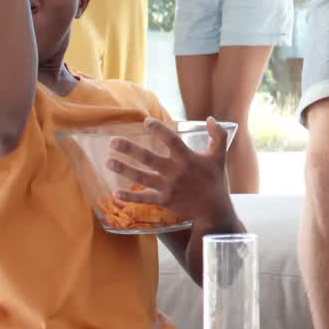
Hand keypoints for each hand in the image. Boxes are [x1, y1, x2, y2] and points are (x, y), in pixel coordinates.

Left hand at [106, 117, 232, 223]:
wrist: (214, 209)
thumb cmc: (215, 180)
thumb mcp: (219, 156)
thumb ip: (218, 136)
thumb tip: (210, 118)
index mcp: (188, 159)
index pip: (171, 140)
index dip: (159, 130)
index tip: (146, 121)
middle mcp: (175, 172)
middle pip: (148, 158)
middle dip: (129, 149)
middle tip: (113, 141)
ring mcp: (168, 187)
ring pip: (141, 177)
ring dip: (124, 169)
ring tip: (108, 161)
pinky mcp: (164, 201)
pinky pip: (144, 198)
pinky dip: (129, 196)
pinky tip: (115, 192)